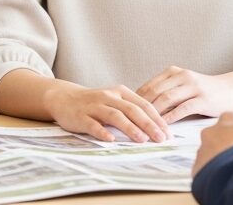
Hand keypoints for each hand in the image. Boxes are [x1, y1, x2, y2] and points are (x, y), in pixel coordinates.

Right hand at [44, 83, 169, 142]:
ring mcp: (94, 106)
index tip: (168, 133)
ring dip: (130, 128)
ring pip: (115, 116)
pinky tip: (111, 140)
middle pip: (132, 110)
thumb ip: (132, 110)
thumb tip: (156, 127)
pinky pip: (92, 124)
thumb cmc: (95, 103)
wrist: (64, 98)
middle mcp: (109, 96)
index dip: (157, 118)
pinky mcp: (80, 116)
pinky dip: (102, 132)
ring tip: (142, 139)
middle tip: (161, 138)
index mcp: (121, 92)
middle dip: (148, 124)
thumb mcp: (115, 101)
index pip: (143, 104)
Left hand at [136, 66, 232, 122]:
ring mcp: (193, 87)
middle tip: (130, 121)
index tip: (126, 112)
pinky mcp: (203, 99)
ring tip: (144, 126)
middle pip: (155, 91)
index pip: (149, 85)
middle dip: (141, 107)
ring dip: (154, 114)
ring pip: (167, 99)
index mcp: (174, 72)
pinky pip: (183, 108)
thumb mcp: (182, 84)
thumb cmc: (203, 90)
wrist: (231, 89)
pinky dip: (171, 117)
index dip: (136, 99)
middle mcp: (183, 76)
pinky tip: (163, 126)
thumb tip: (140, 105)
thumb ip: (166, 91)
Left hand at [192, 111, 232, 176]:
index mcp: (229, 118)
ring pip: (209, 156)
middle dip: (226, 149)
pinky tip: (226, 182)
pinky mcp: (197, 168)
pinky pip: (205, 172)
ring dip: (219, 163)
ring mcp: (202, 149)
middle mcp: (211, 131)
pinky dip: (213, 177)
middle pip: (217, 139)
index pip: (231, 124)